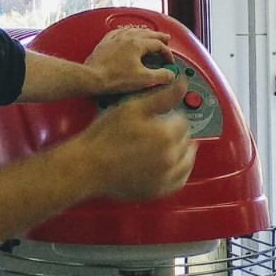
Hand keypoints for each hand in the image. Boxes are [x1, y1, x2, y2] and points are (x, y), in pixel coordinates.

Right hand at [78, 83, 197, 200]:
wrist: (87, 165)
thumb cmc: (104, 137)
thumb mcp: (132, 108)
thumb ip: (161, 97)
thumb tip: (181, 85)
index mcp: (166, 135)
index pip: (183, 122)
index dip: (174, 116)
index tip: (167, 116)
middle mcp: (170, 157)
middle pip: (186, 140)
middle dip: (178, 133)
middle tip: (166, 129)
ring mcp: (165, 176)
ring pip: (187, 161)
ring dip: (183, 151)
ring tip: (174, 145)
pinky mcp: (158, 190)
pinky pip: (179, 182)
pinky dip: (181, 172)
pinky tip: (175, 166)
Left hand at [84, 26, 175, 94]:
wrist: (93, 77)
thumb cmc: (115, 77)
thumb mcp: (143, 79)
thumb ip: (160, 76)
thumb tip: (170, 74)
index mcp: (137, 44)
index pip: (158, 45)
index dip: (167, 53)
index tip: (169, 62)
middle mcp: (127, 37)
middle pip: (148, 34)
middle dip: (159, 37)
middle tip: (166, 38)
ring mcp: (115, 38)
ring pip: (134, 30)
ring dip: (145, 33)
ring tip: (150, 34)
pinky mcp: (106, 42)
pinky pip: (119, 32)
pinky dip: (128, 32)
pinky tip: (127, 34)